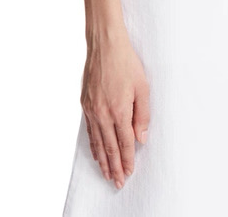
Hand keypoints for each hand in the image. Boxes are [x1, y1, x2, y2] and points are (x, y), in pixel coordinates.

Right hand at [80, 29, 150, 188]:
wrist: (104, 44)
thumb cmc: (126, 62)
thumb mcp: (142, 87)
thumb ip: (142, 115)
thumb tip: (141, 138)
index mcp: (119, 111)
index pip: (124, 143)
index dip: (127, 160)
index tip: (129, 173)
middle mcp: (102, 114)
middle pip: (109, 148)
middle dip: (114, 167)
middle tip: (118, 182)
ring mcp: (91, 110)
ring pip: (97, 142)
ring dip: (102, 160)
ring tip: (107, 174)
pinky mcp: (85, 104)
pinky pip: (89, 130)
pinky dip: (93, 144)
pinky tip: (96, 152)